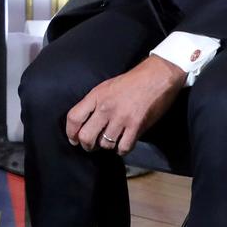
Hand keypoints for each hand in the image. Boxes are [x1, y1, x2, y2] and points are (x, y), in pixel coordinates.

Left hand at [64, 55, 184, 155]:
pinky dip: (121, 149)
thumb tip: (85, 122)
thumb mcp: (106, 87)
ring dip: (106, 146)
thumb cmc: (131, 81)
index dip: (70, 132)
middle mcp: (106, 108)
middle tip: (90, 146)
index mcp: (96, 96)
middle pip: (86, 136)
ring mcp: (121, 118)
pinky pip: (123, 148)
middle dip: (86, 145)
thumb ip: (94, 103)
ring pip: (105, 144)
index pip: (74, 117)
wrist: (157, 77)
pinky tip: (122, 144)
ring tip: (110, 141)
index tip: (73, 139)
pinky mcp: (136, 127)